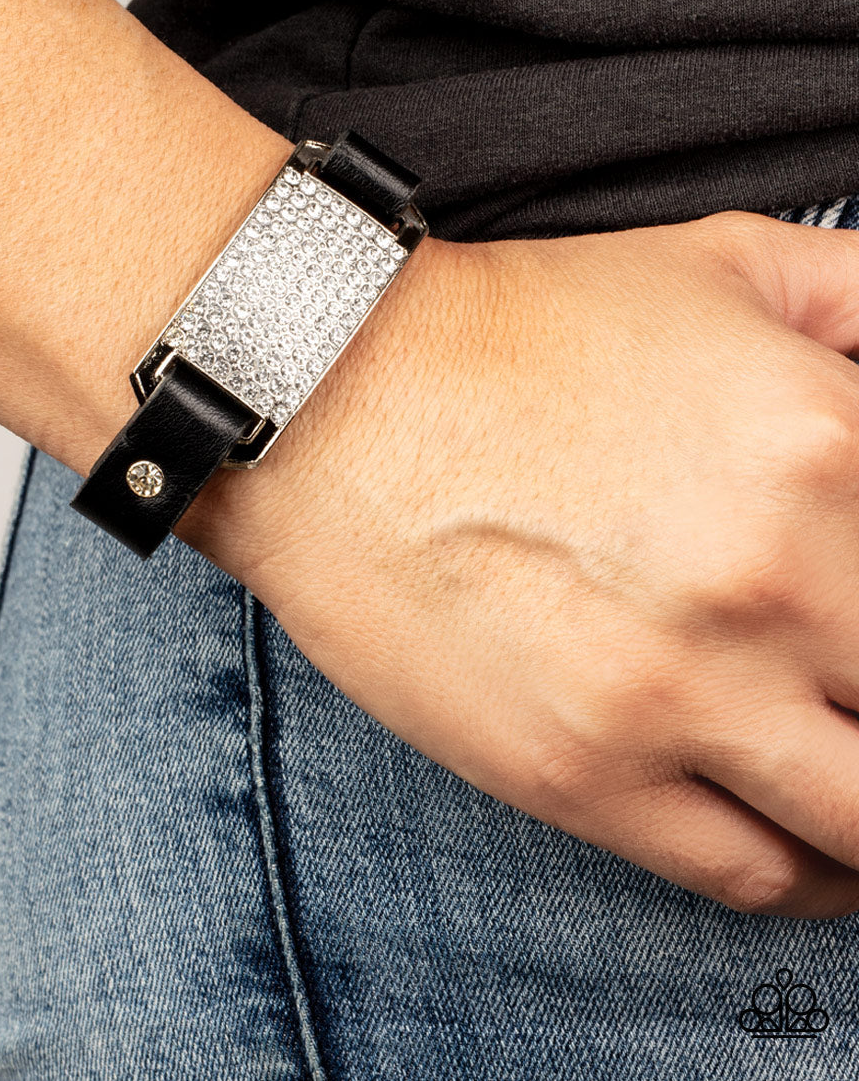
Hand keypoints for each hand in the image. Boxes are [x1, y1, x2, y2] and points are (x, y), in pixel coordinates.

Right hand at [183, 210, 858, 918]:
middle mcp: (771, 583)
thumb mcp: (732, 260)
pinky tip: (823, 843)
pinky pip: (760, 874)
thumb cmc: (523, 326)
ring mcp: (678, 692)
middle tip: (855, 671)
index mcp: (826, 447)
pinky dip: (823, 878)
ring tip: (857, 763)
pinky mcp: (588, 773)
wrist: (333, 389)